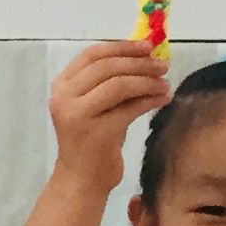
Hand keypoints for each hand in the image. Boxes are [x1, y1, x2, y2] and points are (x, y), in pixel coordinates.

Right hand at [49, 41, 169, 189]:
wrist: (81, 178)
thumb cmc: (91, 140)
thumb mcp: (94, 105)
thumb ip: (109, 82)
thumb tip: (145, 57)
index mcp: (61, 86)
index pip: (92, 55)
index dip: (122, 47)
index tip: (147, 47)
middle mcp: (64, 97)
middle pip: (106, 67)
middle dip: (139, 63)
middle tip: (162, 66)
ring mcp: (78, 115)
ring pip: (119, 85)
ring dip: (147, 81)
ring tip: (164, 83)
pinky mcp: (96, 133)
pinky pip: (130, 108)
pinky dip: (150, 100)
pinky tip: (163, 99)